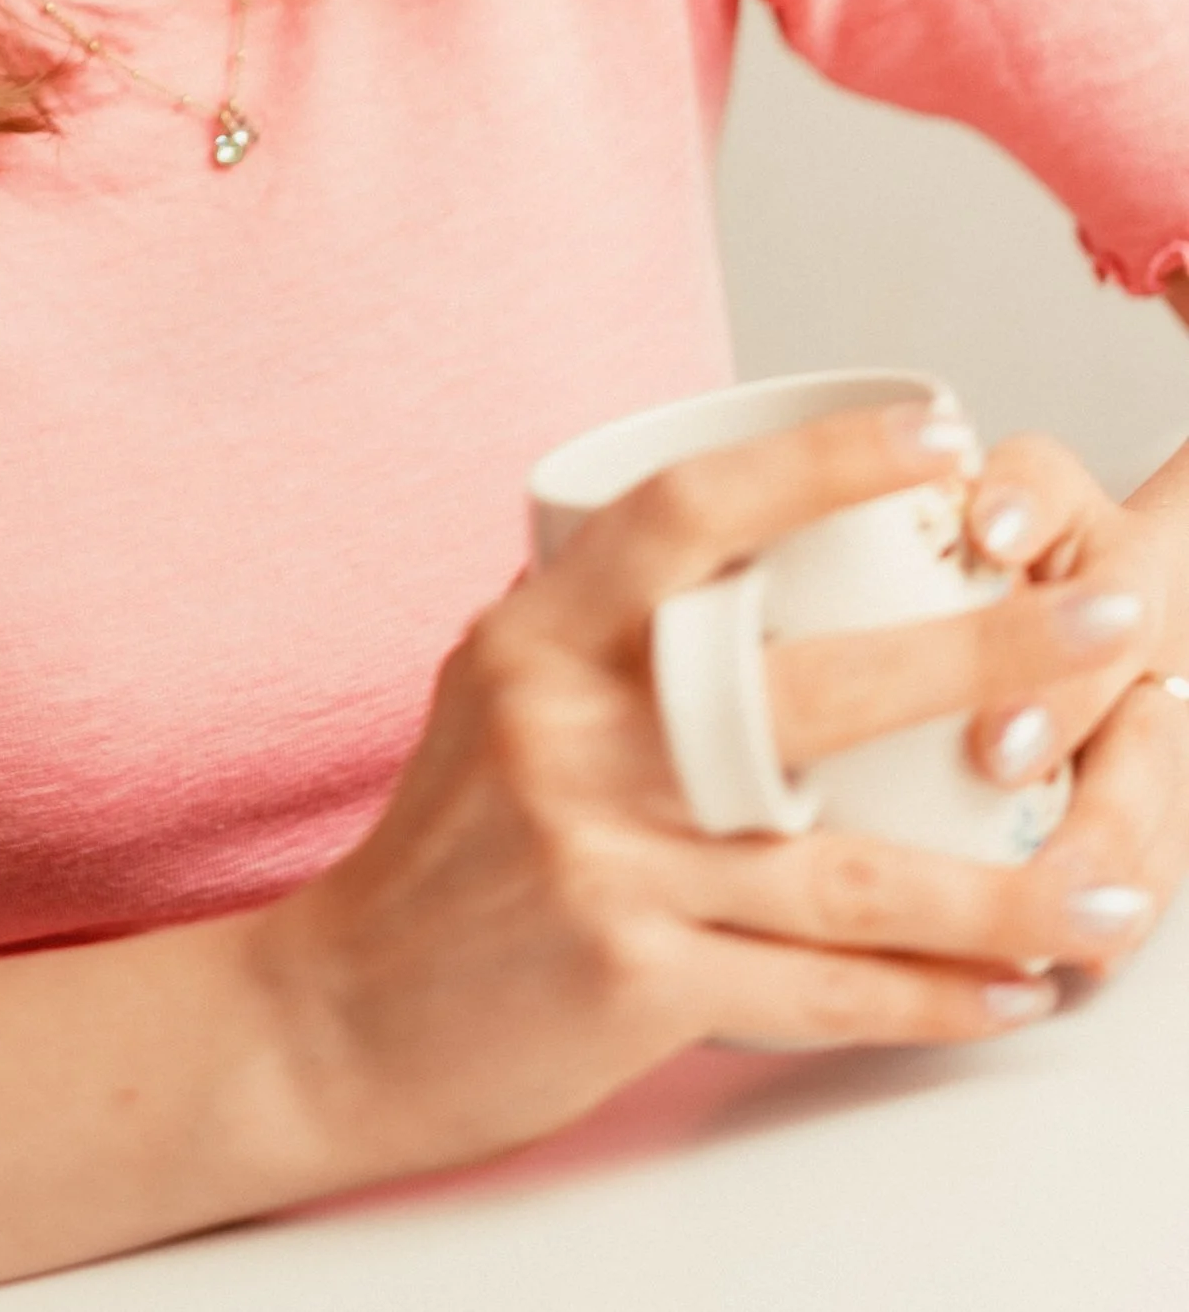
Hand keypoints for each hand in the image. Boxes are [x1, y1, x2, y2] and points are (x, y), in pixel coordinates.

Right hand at [260, 398, 1183, 1187]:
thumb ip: (606, 624)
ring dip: (1003, 888)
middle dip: (988, 655)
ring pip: (848, 873)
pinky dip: (931, 998)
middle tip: (1107, 622)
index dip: (823, 463)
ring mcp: (603, 861)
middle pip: (814, 689)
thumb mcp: (499, 691)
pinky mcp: (629, 982)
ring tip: (1114, 881)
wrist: (342, 1017)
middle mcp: (571, 734)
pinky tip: (1012, 991)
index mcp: (539, 637)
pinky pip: (819, 992)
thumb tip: (741, 535)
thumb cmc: (446, 848)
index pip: (692, 512)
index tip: (944, 437)